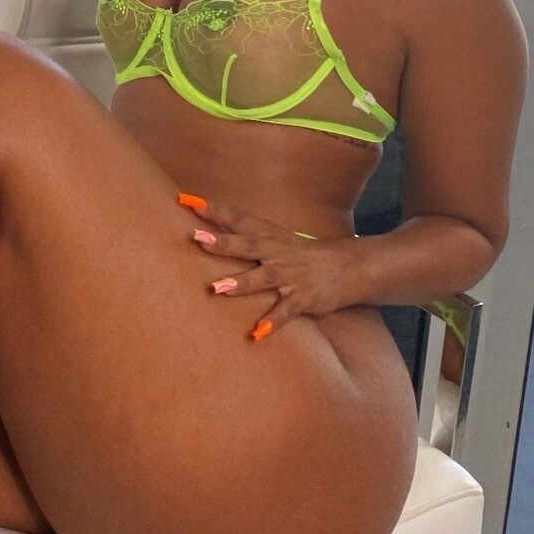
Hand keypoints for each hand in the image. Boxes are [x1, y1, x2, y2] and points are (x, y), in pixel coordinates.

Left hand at [176, 194, 358, 340]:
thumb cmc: (299, 253)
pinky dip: (272, 322)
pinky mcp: (303, 298)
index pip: (237, 218)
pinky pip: (285, 311)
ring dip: (240, 282)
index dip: (213, 209)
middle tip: (196, 238)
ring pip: (263, 278)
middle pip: (247, 245)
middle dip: (222, 243)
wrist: (348, 267)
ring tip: (217, 288)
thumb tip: (205, 231)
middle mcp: (276, 252)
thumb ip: (242, 236)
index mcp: (268, 235)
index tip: (186, 200)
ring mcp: (290, 275)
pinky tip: (256, 333)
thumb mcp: (274, 238)